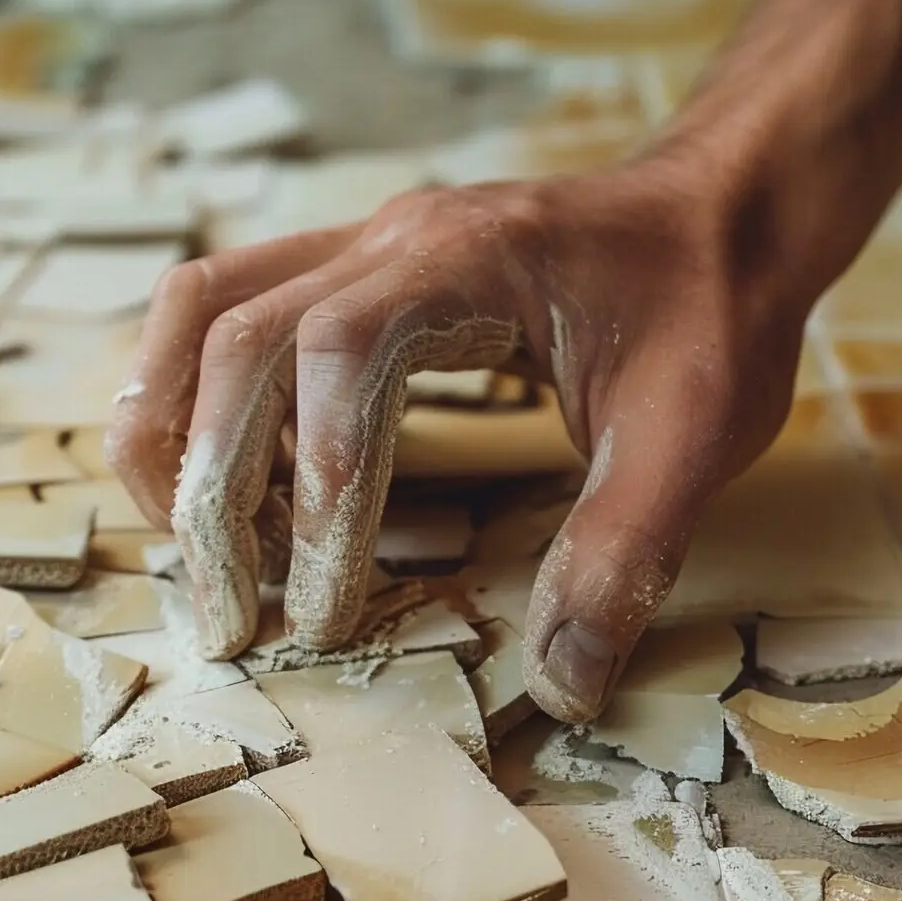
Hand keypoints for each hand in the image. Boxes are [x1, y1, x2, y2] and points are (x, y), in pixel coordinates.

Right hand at [107, 152, 809, 721]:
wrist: (726, 213)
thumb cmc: (714, 312)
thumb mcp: (694, 439)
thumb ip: (624, 555)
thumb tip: (559, 687)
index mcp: (470, 259)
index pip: (339, 353)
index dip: (314, 486)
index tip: (326, 606)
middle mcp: (393, 237)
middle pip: (231, 332)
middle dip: (207, 484)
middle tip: (229, 615)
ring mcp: (363, 245)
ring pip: (199, 310)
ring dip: (175, 432)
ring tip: (199, 550)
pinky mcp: (355, 275)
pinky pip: (230, 319)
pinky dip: (206, 408)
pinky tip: (249, 495)